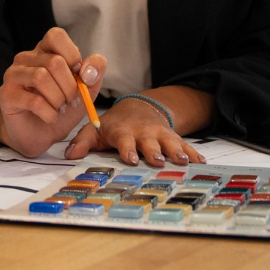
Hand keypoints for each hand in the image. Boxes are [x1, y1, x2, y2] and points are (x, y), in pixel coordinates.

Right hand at [0, 28, 106, 157]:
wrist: (41, 135)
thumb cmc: (61, 108)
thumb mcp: (86, 89)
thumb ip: (95, 73)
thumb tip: (88, 71)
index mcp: (45, 51)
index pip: (56, 36)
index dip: (73, 56)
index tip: (79, 76)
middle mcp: (26, 58)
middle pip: (54, 62)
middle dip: (70, 87)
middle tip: (72, 101)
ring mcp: (13, 75)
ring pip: (41, 77)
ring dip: (58, 99)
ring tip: (60, 109)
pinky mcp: (6, 95)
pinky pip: (33, 101)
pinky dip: (49, 113)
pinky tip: (50, 117)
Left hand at [65, 97, 204, 166]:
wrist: (139, 108)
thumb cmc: (114, 124)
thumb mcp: (96, 129)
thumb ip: (82, 141)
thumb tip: (68, 155)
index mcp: (124, 131)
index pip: (125, 140)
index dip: (128, 149)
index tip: (130, 158)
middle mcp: (143, 133)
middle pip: (150, 142)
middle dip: (154, 151)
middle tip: (159, 160)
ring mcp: (160, 134)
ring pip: (170, 142)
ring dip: (177, 151)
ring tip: (185, 161)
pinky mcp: (172, 136)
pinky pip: (184, 144)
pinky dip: (193, 152)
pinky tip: (201, 161)